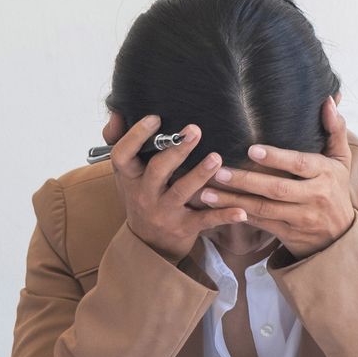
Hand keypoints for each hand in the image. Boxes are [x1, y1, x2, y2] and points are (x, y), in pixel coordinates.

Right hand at [103, 113, 246, 260]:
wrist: (149, 244)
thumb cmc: (141, 197)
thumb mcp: (127, 174)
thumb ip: (122, 142)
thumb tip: (116, 112)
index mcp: (129, 177)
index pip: (123, 154)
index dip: (136, 135)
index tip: (155, 117)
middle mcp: (144, 194)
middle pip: (157, 170)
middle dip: (176, 150)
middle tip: (195, 130)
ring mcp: (164, 212)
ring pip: (181, 192)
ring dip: (199, 174)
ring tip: (216, 158)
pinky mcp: (184, 227)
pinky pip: (205, 220)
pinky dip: (224, 216)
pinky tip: (241, 210)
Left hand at [197, 96, 357, 258]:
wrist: (340, 236)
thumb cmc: (336, 189)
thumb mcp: (341, 160)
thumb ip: (335, 130)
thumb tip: (329, 100)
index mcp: (326, 173)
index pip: (300, 163)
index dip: (276, 157)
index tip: (252, 149)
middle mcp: (314, 196)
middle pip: (277, 188)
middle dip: (245, 181)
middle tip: (218, 172)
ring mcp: (301, 218)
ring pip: (264, 209)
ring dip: (233, 201)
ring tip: (207, 192)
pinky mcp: (289, 234)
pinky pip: (261, 224)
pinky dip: (238, 216)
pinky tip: (217, 209)